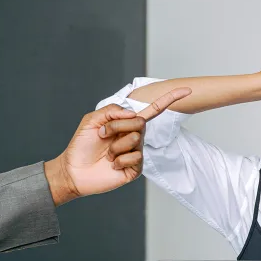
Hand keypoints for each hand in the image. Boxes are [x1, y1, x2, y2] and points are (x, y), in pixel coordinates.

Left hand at [44, 88, 191, 205]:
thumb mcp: (92, 120)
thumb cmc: (81, 146)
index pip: (152, 110)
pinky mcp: (135, 169)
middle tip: (103, 135)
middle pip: (140, 123)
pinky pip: (135, 157)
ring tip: (107, 153)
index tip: (186, 90)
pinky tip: (111, 164)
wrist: (74, 171)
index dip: (169, 99)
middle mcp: (135, 137)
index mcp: (127, 124)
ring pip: (135, 140)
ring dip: (115, 145)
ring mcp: (136, 153)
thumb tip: (133, 114)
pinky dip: (119, 160)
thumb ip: (112, 111)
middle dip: (118, 127)